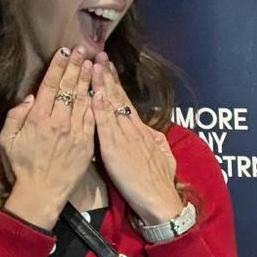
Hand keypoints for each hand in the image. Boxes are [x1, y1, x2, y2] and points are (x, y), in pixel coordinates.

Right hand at [0, 47, 95, 229]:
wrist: (42, 193)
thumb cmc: (21, 167)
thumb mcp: (7, 140)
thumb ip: (16, 116)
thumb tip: (30, 97)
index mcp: (38, 118)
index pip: (50, 85)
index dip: (58, 66)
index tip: (64, 51)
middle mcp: (59, 122)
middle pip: (69, 88)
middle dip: (76, 66)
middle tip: (84, 49)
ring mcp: (75, 133)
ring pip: (84, 100)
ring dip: (90, 80)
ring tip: (95, 63)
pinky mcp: (87, 145)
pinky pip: (93, 119)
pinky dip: (97, 103)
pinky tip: (101, 90)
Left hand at [92, 56, 183, 225]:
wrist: (161, 202)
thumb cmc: (161, 185)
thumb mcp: (164, 158)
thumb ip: (155, 142)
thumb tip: (152, 133)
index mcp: (143, 132)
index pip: (126, 103)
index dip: (116, 84)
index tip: (108, 67)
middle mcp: (133, 130)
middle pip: (117, 98)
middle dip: (107, 75)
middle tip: (98, 54)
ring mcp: (124, 138)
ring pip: (110, 105)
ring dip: (100, 83)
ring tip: (92, 64)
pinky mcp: (114, 149)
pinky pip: (104, 124)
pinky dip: (99, 107)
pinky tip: (94, 92)